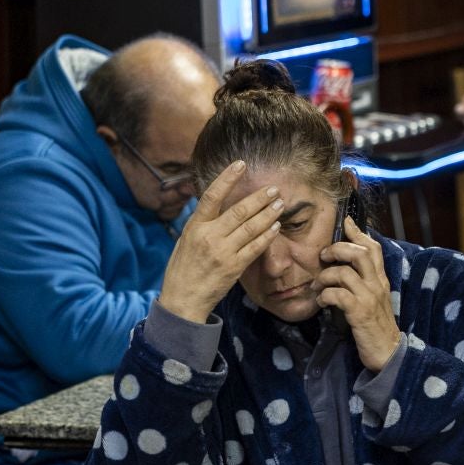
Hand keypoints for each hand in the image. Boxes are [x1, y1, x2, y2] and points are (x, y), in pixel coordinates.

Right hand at [157, 161, 284, 322]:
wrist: (183, 300)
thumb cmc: (183, 269)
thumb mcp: (186, 240)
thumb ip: (203, 223)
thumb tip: (219, 203)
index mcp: (194, 227)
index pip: (212, 196)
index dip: (227, 178)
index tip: (240, 164)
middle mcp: (209, 236)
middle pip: (238, 211)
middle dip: (259, 198)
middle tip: (273, 188)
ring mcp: (222, 252)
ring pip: (251, 227)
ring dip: (268, 214)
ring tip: (279, 204)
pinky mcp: (234, 267)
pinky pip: (255, 248)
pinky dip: (267, 236)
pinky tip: (276, 227)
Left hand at [317, 216, 403, 372]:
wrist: (389, 353)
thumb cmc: (376, 325)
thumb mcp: (374, 298)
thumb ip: (364, 281)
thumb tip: (345, 267)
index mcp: (381, 279)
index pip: (372, 247)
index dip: (358, 232)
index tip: (345, 221)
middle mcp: (377, 284)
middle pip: (359, 253)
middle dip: (337, 249)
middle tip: (323, 256)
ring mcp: (369, 298)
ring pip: (344, 273)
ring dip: (325, 276)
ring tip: (316, 285)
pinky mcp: (360, 313)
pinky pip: (338, 295)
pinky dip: (325, 295)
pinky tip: (321, 302)